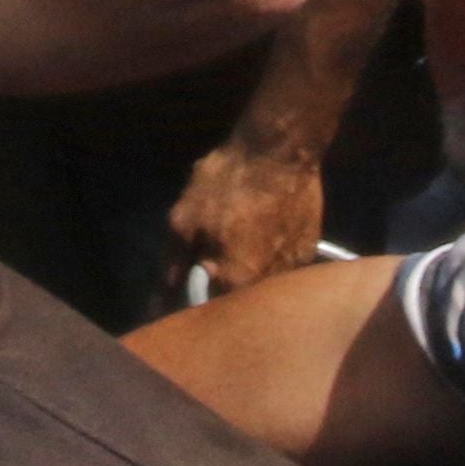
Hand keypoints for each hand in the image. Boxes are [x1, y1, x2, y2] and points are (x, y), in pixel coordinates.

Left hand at [167, 144, 328, 296]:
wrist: (281, 149)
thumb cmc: (227, 181)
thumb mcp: (184, 221)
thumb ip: (171, 270)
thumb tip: (154, 308)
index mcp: (234, 283)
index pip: (209, 317)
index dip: (194, 302)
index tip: (188, 283)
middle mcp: (270, 287)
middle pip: (240, 305)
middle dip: (223, 287)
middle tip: (215, 251)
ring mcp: (295, 270)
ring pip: (263, 287)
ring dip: (249, 272)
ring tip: (241, 236)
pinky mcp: (310, 251)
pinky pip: (284, 268)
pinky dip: (271, 257)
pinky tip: (264, 231)